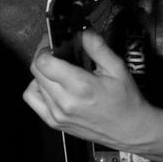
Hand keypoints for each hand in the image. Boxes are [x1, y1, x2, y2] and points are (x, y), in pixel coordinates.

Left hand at [23, 29, 150, 149]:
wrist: (129, 130)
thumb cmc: (125, 101)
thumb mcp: (117, 68)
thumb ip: (97, 47)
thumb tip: (82, 31)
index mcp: (80, 87)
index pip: (44, 62)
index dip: (45, 47)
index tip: (52, 41)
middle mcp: (64, 102)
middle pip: (36, 70)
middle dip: (43, 56)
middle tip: (56, 51)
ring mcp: (56, 115)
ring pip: (34, 83)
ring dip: (42, 72)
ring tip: (58, 71)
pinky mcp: (54, 122)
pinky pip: (33, 99)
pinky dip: (38, 88)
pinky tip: (51, 85)